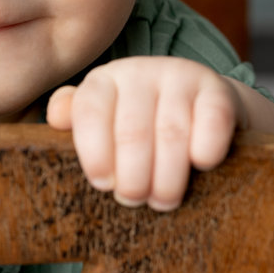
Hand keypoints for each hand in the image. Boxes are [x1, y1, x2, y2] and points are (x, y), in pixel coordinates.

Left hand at [46, 56, 242, 210]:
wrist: (203, 109)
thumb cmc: (142, 125)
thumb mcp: (105, 120)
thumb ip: (76, 119)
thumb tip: (54, 117)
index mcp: (105, 81)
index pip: (89, 113)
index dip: (95, 154)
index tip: (103, 185)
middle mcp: (140, 71)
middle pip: (131, 131)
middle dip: (132, 177)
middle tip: (135, 201)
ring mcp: (181, 76)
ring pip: (171, 134)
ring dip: (167, 178)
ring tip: (163, 201)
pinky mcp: (218, 90)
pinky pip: (212, 122)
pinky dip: (206, 151)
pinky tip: (200, 166)